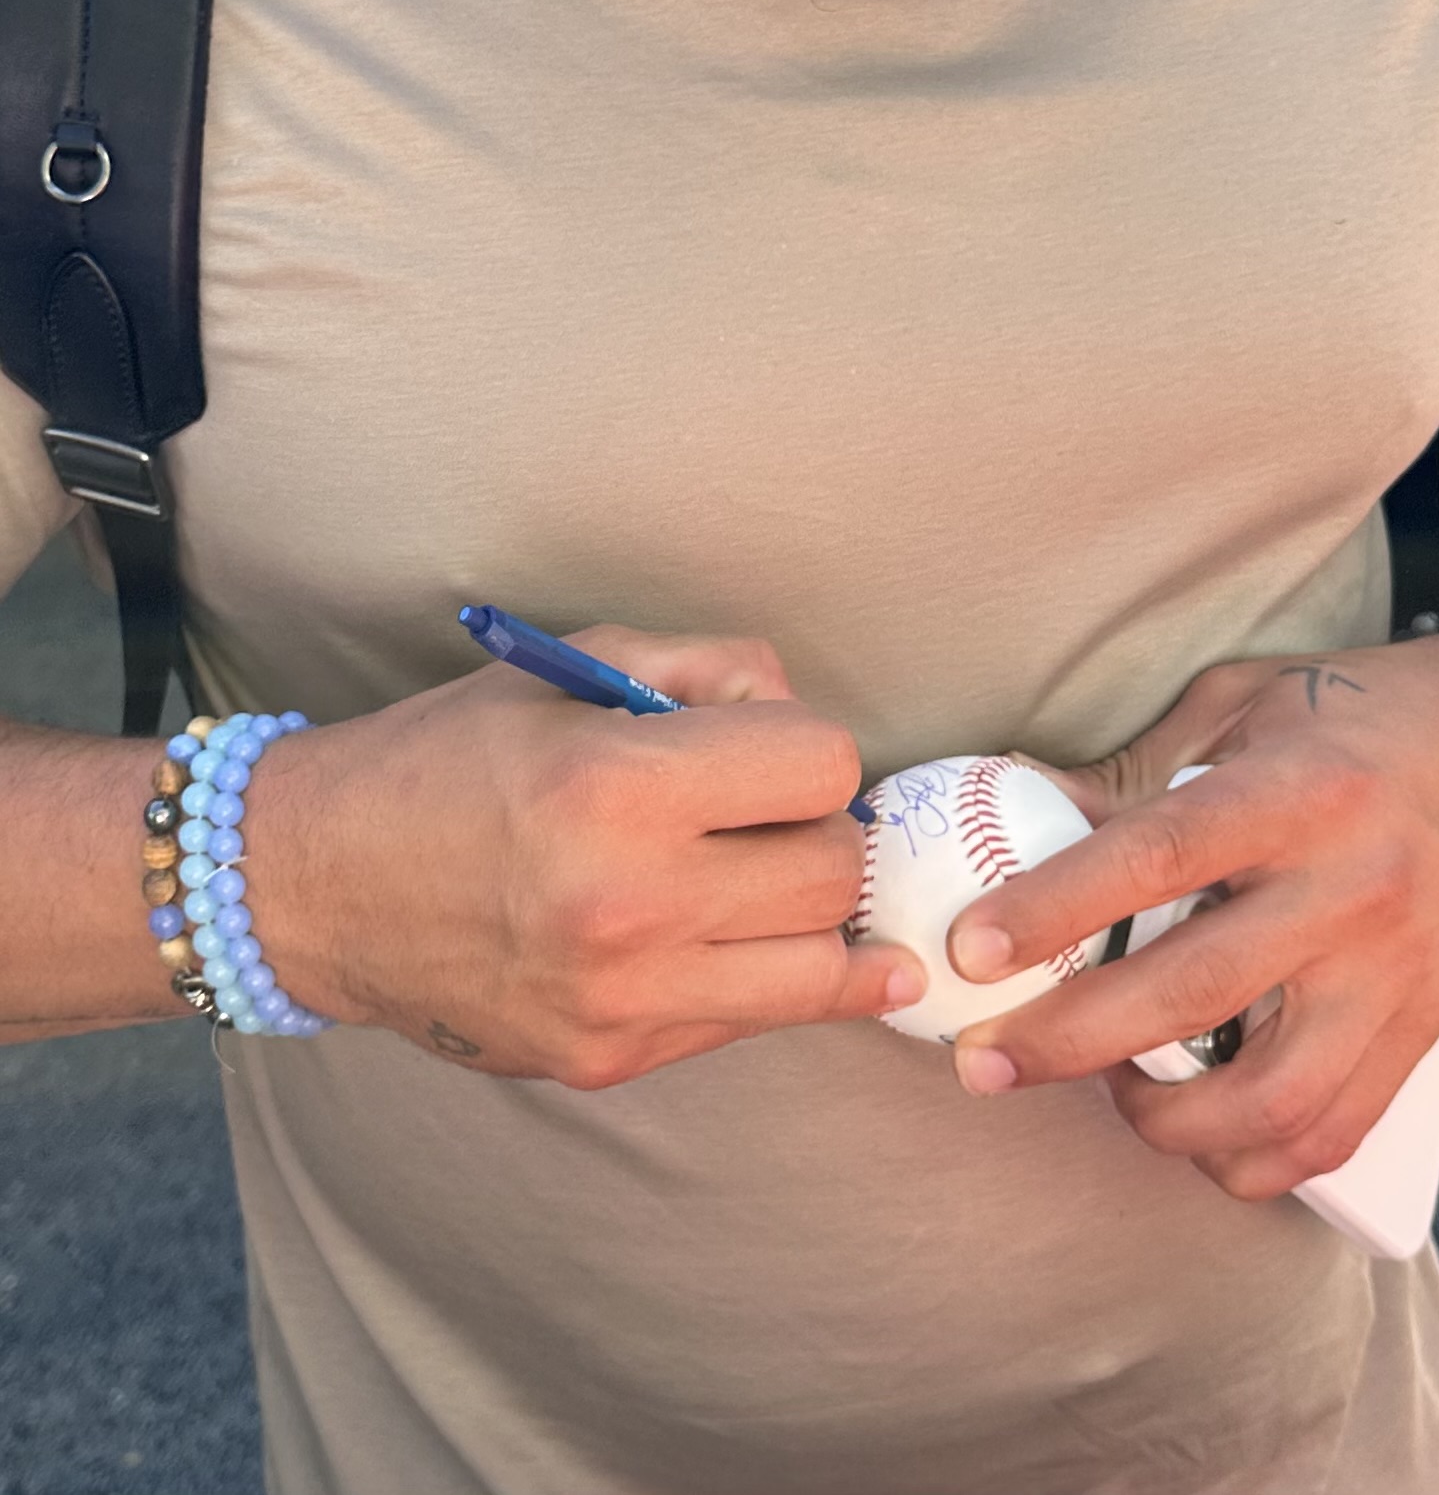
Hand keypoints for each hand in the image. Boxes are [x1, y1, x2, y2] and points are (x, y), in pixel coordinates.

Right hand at [243, 630, 919, 1085]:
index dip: (803, 745)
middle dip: (816, 828)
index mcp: (617, 787)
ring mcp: (620, 999)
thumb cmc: (454, 757)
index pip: (822, 767)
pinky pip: (748, 1020)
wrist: (319, 884)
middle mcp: (626, 903)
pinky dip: (759, 976)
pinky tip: (743, 940)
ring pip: (817, 967)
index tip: (765, 750)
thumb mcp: (577, 665)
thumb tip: (808, 727)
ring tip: (772, 882)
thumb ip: (713, 668)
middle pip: (834, 869)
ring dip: (808, 915)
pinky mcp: (607, 1059)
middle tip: (764, 815)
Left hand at [942, 638, 1438, 1197]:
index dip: (1053, 906)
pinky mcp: (1419, 1032)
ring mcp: (1392, 974)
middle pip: (1192, 992)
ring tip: (1104, 1090)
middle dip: (1068, 1041)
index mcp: (1297, 792)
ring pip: (1266, 1098)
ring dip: (1162, 1121)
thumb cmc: (1353, 717)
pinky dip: (1248, 1158)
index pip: (1157, 855)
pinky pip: (1330, 1136)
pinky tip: (1193, 1129)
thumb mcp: (1241, 704)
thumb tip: (1015, 808)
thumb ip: (1136, 770)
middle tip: (983, 1061)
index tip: (970, 949)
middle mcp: (1350, 888)